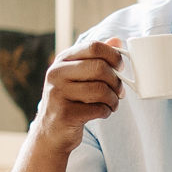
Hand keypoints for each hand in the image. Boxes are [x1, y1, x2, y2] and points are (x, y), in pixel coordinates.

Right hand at [34, 36, 124, 153]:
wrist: (51, 131)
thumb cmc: (70, 100)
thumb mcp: (78, 75)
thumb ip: (96, 58)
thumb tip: (117, 40)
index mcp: (62, 60)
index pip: (93, 47)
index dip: (113, 55)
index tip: (120, 66)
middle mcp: (56, 74)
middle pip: (99, 68)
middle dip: (116, 81)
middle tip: (120, 91)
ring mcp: (58, 94)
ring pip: (101, 90)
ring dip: (114, 99)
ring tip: (113, 104)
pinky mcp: (64, 114)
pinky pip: (98, 109)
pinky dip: (107, 111)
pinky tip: (103, 112)